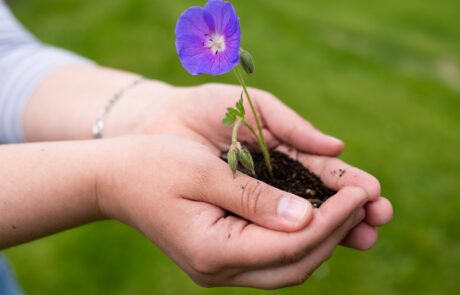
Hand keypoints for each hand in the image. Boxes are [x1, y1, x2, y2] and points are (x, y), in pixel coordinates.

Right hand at [106, 82, 391, 248]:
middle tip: (369, 203)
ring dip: (324, 238)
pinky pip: (273, 254)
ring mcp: (220, 266)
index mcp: (212, 250)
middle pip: (295, 264)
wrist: (114, 178)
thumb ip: (254, 198)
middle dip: (337, 234)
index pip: (289, 246)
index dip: (331, 221)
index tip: (362, 194)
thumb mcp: (203, 171)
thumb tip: (305, 219)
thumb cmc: (152, 165)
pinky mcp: (223, 254)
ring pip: (288, 265)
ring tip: (356, 210)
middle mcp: (219, 269)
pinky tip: (320, 214)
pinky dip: (301, 236)